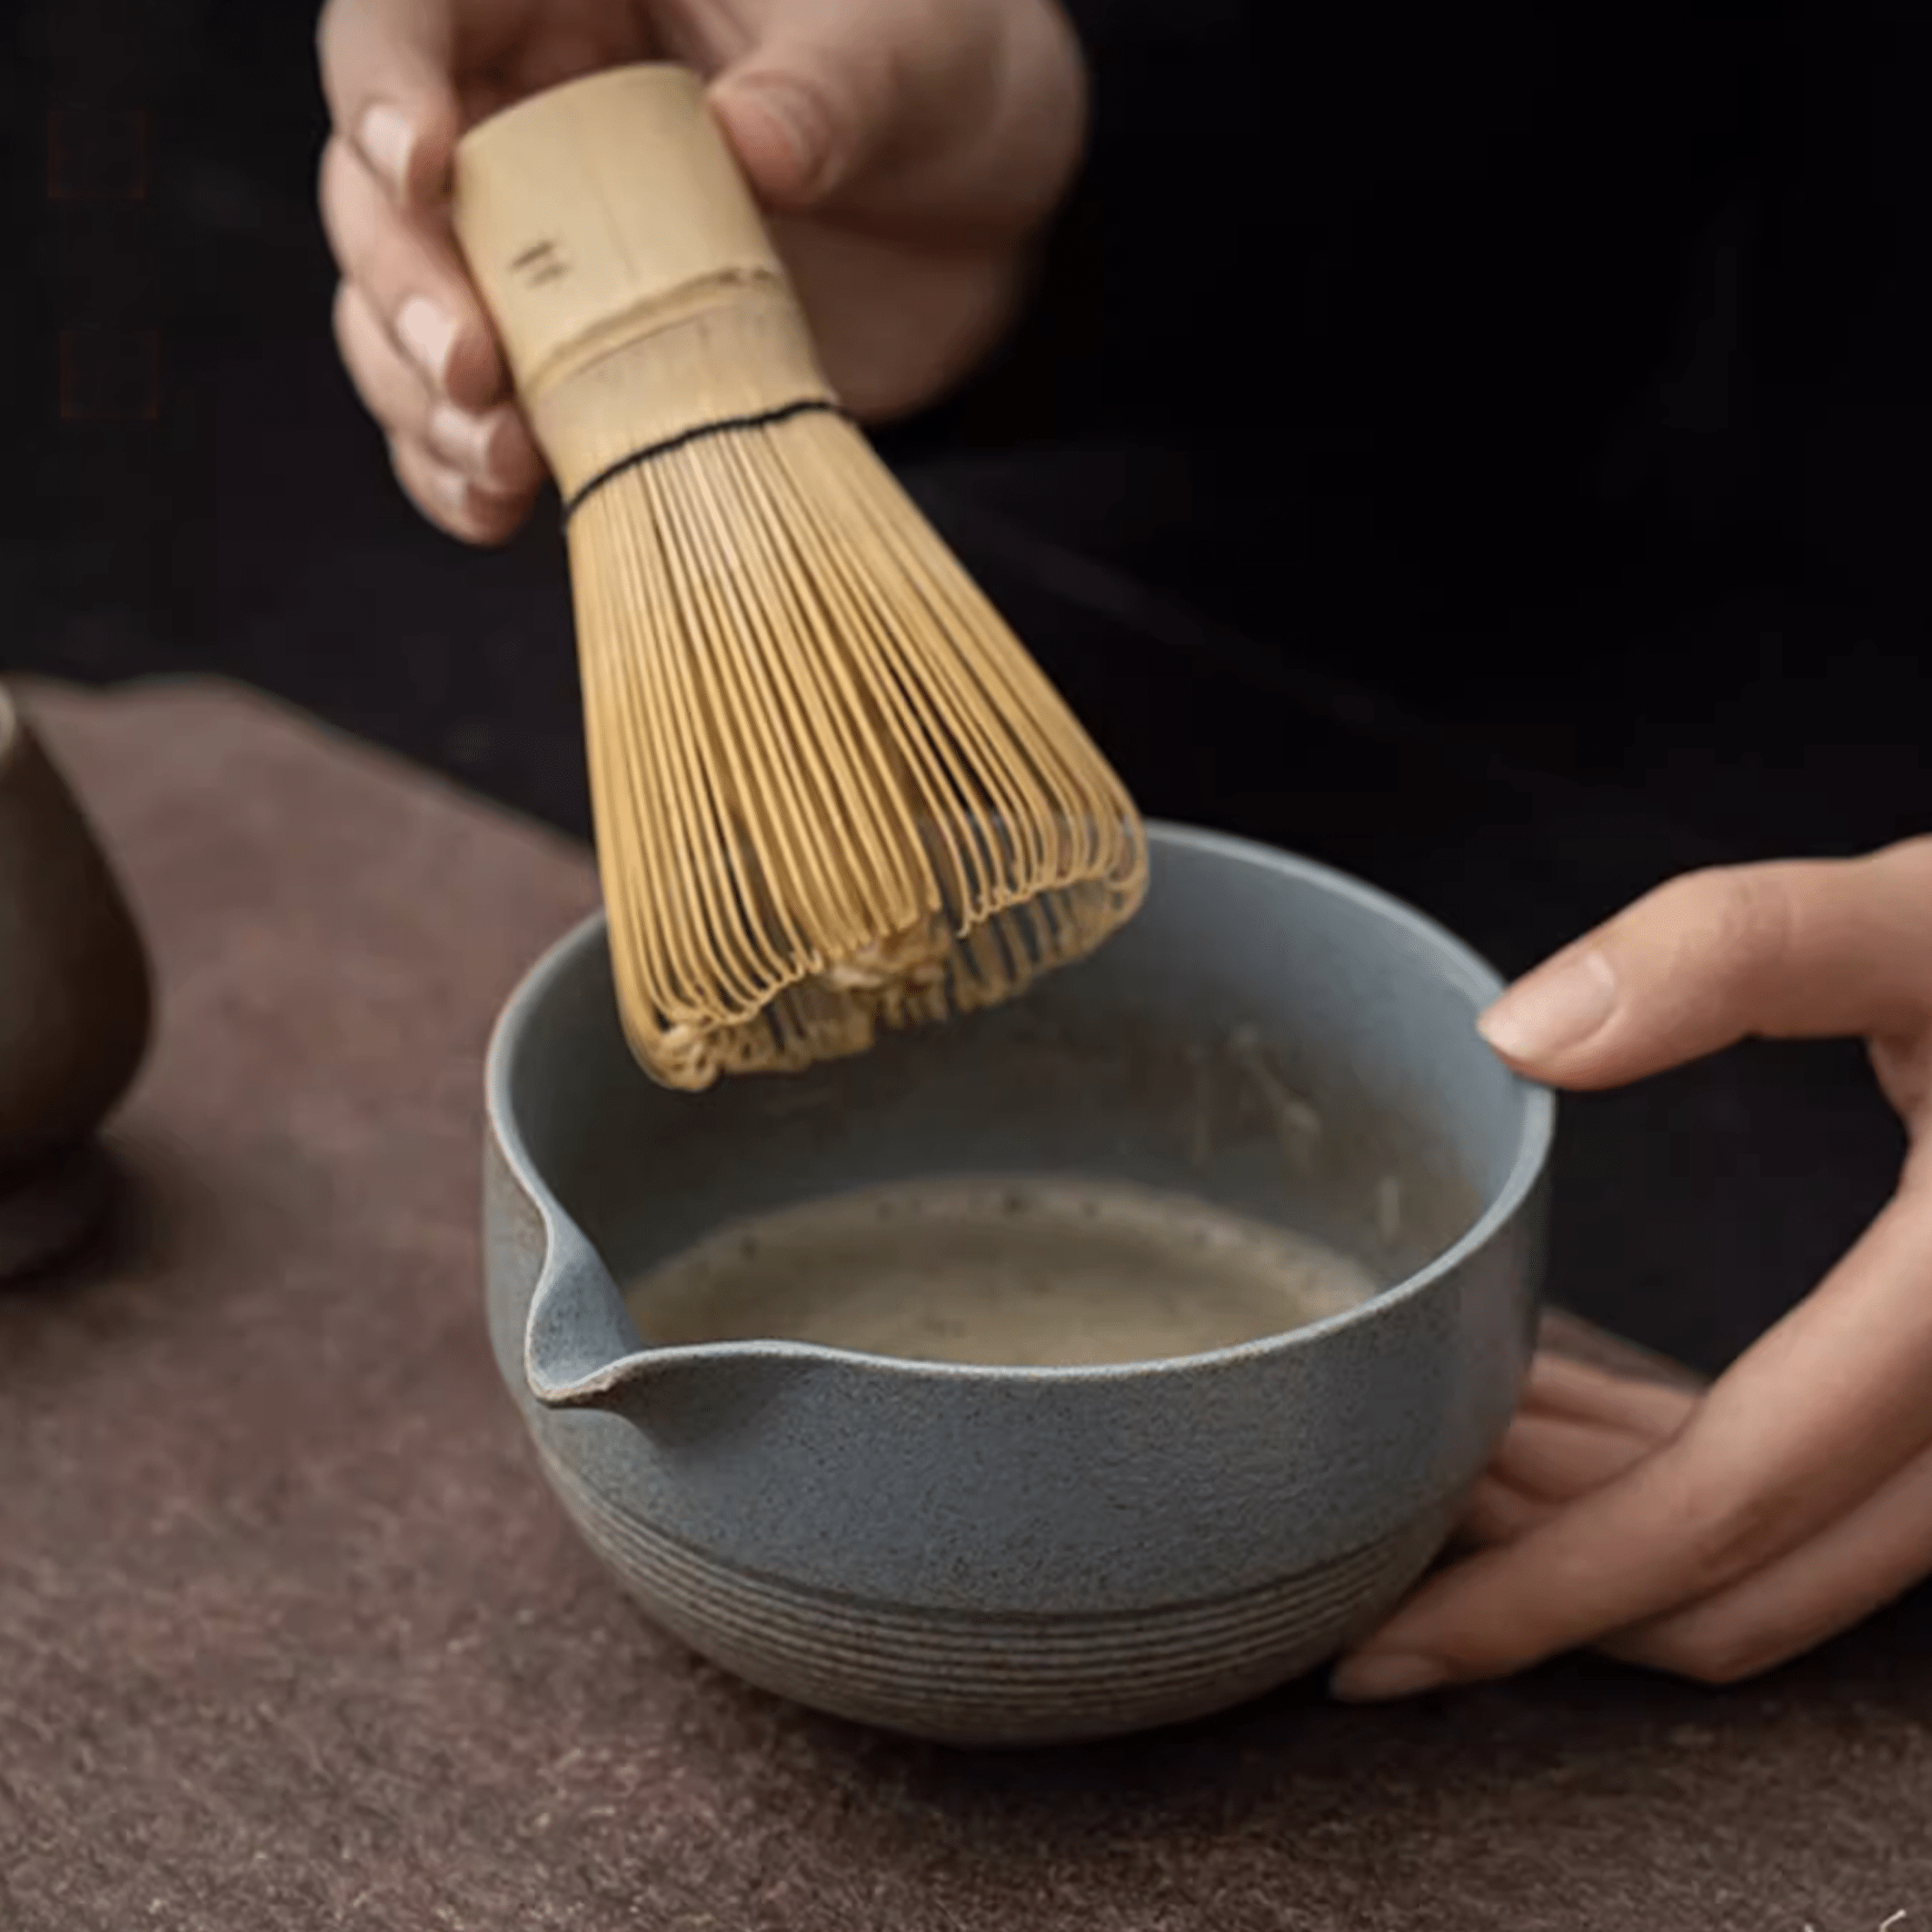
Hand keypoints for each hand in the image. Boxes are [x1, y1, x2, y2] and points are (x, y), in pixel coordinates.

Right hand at [316, 0, 1086, 542]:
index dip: (381, 84)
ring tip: (501, 462)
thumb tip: (749, 145)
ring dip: (422, 400)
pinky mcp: (576, 359)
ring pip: (402, 316)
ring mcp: (539, 251)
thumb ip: (827, 91)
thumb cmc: (933, 69)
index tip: (424, 169)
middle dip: (403, 286)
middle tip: (474, 367)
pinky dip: (467, 471)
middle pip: (376, 192)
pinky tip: (497, 509)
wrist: (977, 204)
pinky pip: (479, 417)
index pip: (409, 13)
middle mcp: (518, 115)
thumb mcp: (905, 49)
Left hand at [1333, 836, 1931, 1698]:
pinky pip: (1813, 1489)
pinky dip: (1670, 1472)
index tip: (1385, 1643)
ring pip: (1774, 1552)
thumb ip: (1741, 952)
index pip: (1723, 1509)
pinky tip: (1560, 1411)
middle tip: (1385, 1511)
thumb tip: (1517, 1035)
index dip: (1542, 1590)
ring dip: (1599, 1524)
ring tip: (1443, 1445)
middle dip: (1546, 1570)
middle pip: (1741, 1577)